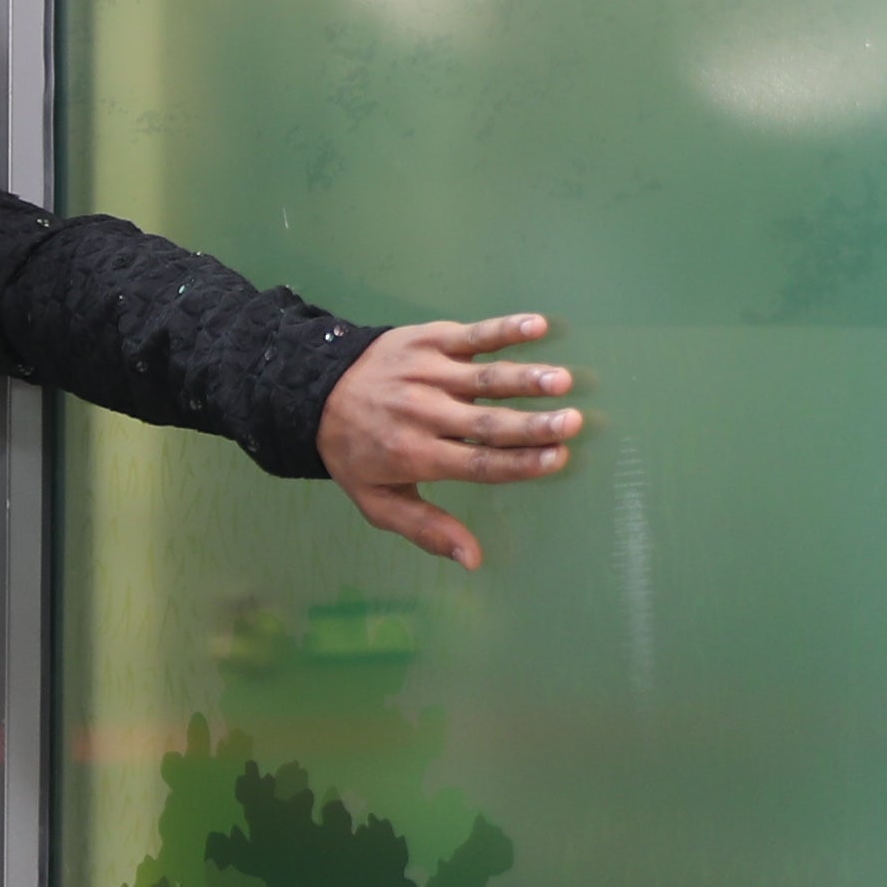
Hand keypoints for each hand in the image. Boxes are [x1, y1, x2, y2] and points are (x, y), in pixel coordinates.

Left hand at [319, 313, 580, 570]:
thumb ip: (425, 528)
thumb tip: (474, 560)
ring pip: (483, 378)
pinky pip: (471, 335)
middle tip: (572, 423)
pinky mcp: (427, 340)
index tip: (557, 460)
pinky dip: (504, 329)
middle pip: (484, 423)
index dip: (517, 463)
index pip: (475, 462)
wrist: (314, 391)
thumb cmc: (356, 451)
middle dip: (530, 424)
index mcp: (413, 454)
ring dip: (524, 377)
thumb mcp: (377, 499)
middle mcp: (421, 413)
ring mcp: (425, 373)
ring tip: (561, 380)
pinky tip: (538, 326)